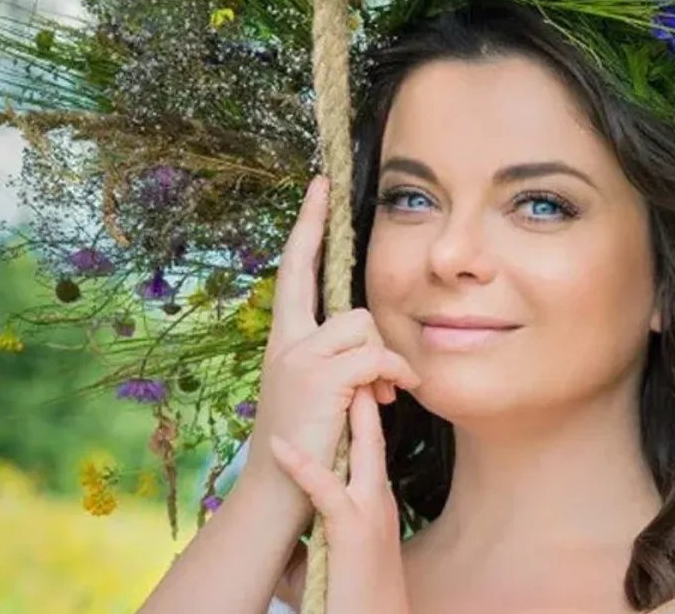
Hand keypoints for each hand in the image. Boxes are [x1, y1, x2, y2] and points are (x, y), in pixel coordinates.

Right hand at [240, 175, 422, 494]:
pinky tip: (391, 397)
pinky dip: (392, 375)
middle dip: (348, 294)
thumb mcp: (322, 390)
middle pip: (335, 293)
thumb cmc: (310, 441)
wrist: (282, 489)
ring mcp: (301, 356)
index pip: (296, 268)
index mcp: (286, 338)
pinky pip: (374, 355)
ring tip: (381, 396)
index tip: (319, 185)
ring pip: (364, 326)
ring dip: (383, 362)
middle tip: (350, 273)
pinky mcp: (321, 376)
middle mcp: (287, 340)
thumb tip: (377, 348)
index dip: (309, 225)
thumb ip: (342, 359)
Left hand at [271, 385, 410, 613]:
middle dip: (363, 388)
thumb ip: (319, 520)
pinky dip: (305, 467)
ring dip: (349, 412)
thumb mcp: (338, 546)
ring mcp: (368, 510)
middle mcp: (376, 496)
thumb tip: (290, 510)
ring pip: (363, 449)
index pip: (369, 439)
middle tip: (344, 353)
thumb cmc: (350, 593)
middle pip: (372, 431)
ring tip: (330, 376)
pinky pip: (328, 491)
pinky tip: (282, 448)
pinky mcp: (352, 531)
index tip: (346, 369)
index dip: (361, 401)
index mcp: (372, 497)